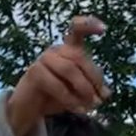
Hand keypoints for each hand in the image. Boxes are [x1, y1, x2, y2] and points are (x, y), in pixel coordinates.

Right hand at [6, 16, 108, 135]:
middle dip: (93, 78)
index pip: (77, 29)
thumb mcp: (77, 92)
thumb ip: (91, 89)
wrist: (29, 110)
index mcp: (68, 49)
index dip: (88, 25)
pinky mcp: (35, 73)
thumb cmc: (55, 97)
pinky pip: (57, 84)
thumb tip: (106, 94)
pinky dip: (70, 98)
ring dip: (83, 88)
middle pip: (79, 56)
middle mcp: (56, 50)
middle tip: (100, 99)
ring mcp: (44, 59)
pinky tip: (77, 109)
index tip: (103, 29)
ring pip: (69, 69)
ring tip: (90, 106)